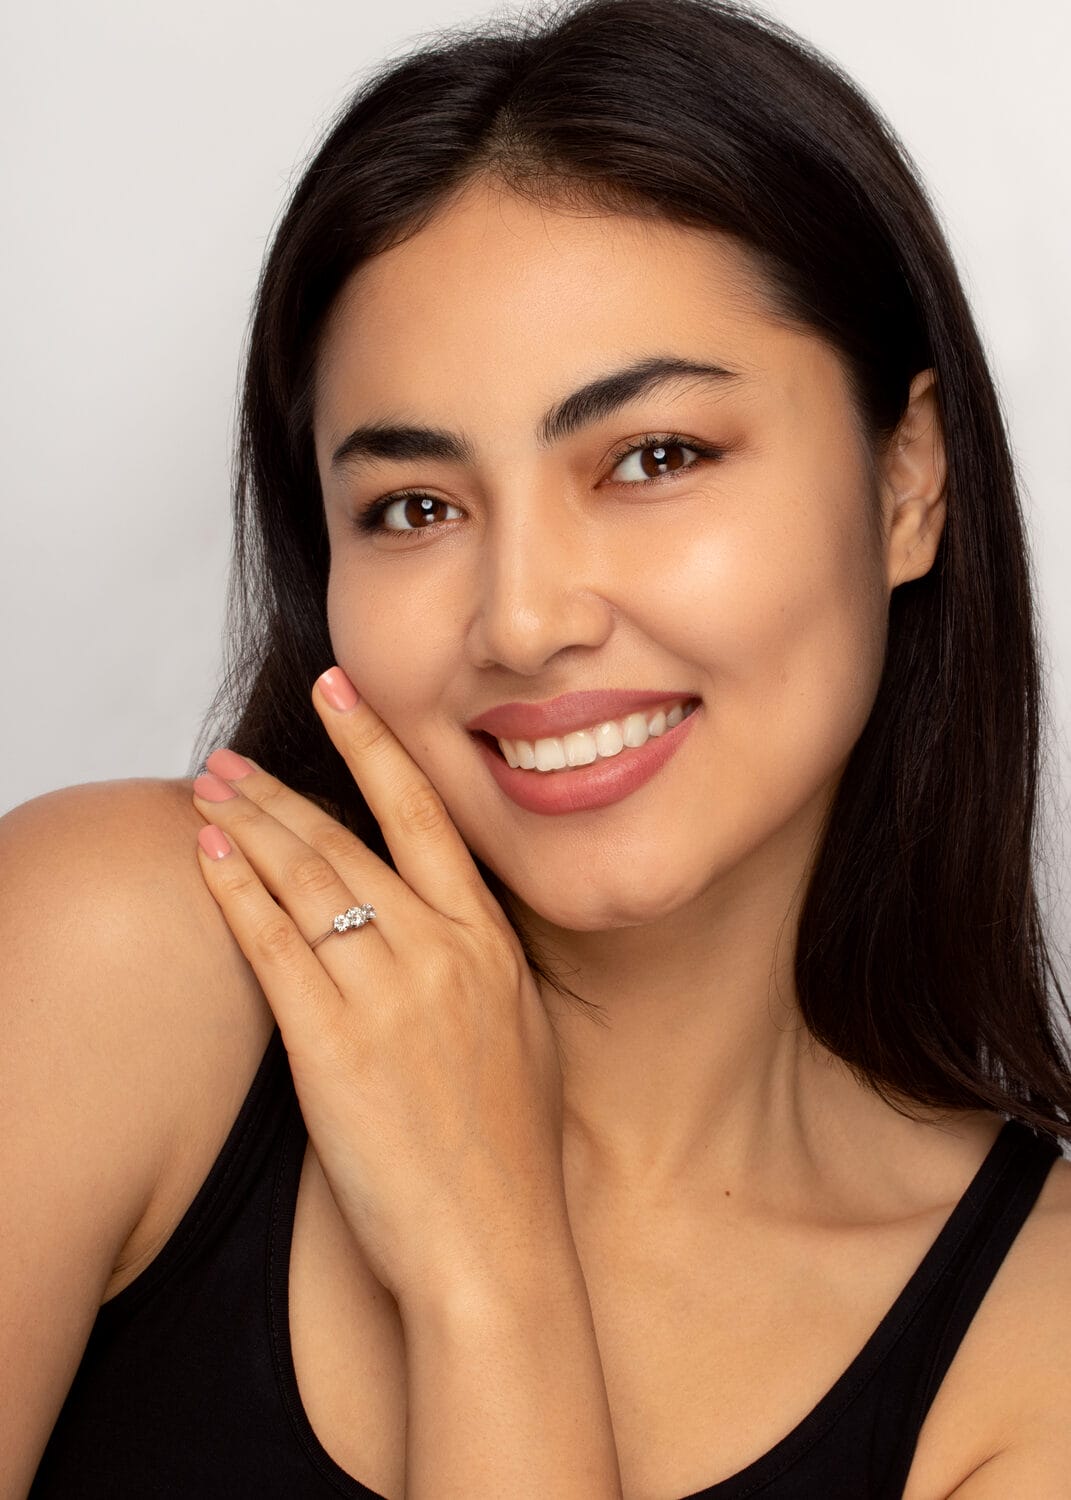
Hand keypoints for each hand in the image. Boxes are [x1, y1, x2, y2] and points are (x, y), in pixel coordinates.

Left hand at [191, 667, 568, 1310]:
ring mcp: (387, 997)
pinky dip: (237, 895)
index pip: (427, 820)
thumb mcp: (522, 1033)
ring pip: (305, 882)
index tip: (344, 692)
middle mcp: (441, 955)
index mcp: (490, 945)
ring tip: (210, 790)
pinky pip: (273, 949)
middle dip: (283, 786)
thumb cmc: (509, 1150)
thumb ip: (483, 963)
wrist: (495, 1245)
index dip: (378, 748)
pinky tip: (210, 858)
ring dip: (251, 825)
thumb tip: (445, 918)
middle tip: (234, 752)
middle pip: (348, 842)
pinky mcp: (333, 1047)